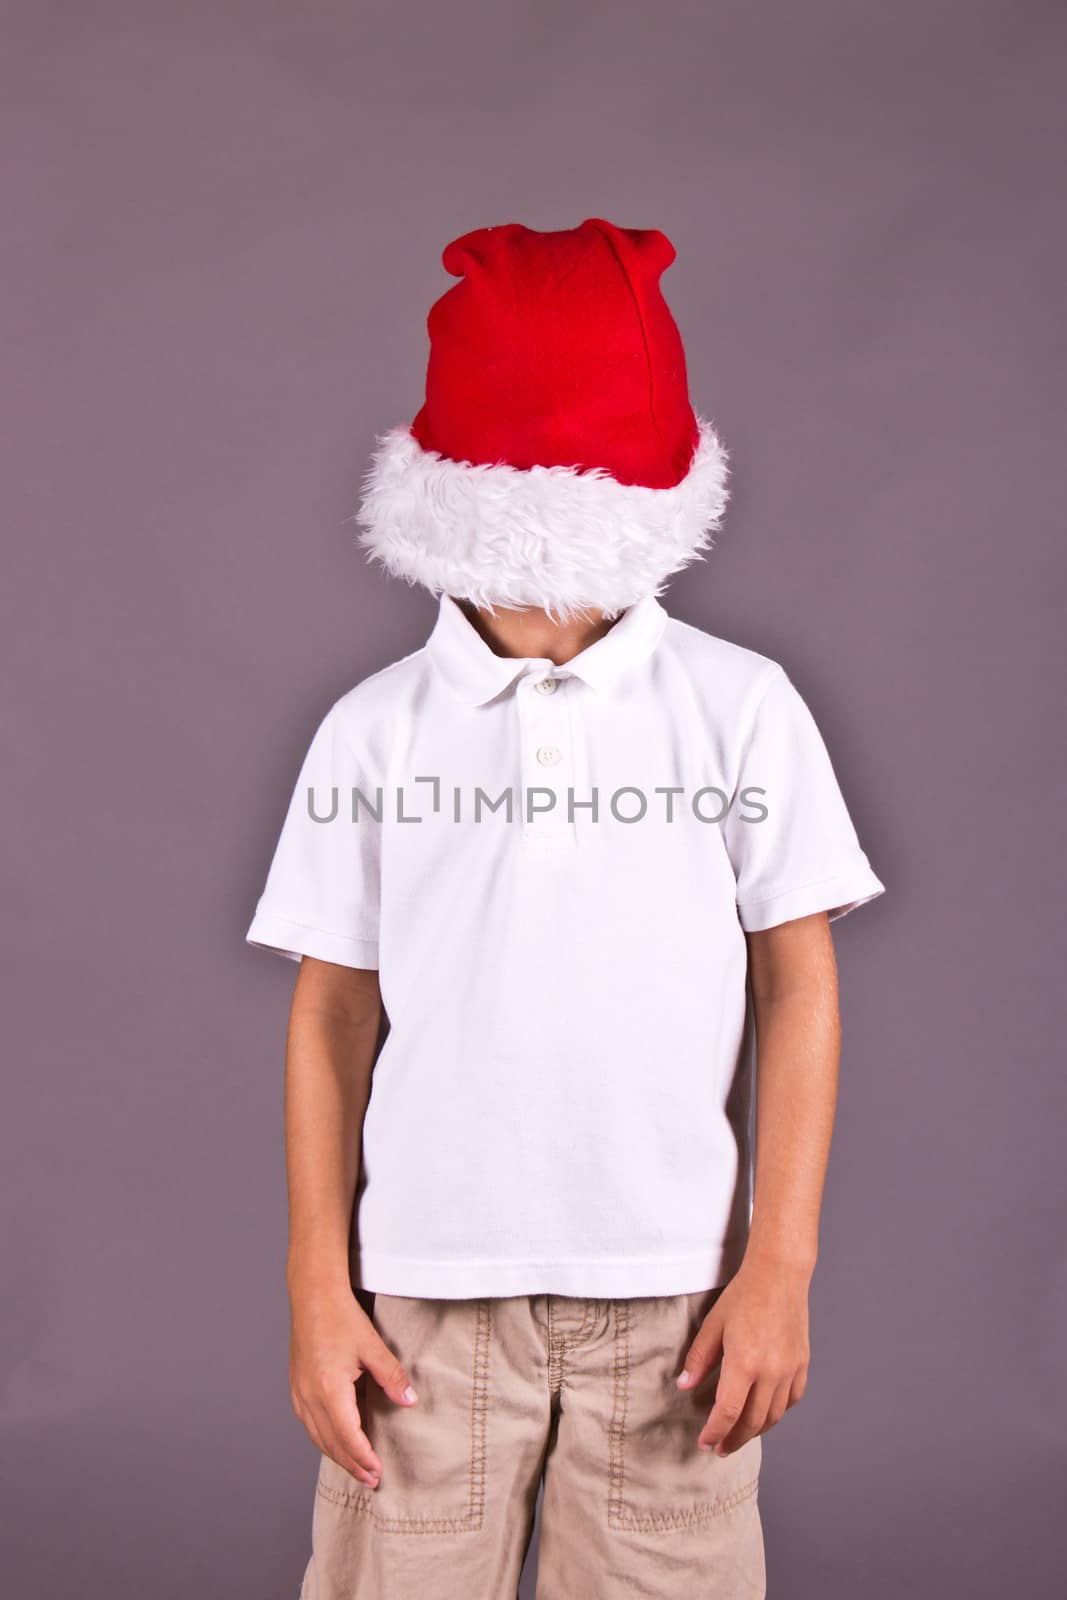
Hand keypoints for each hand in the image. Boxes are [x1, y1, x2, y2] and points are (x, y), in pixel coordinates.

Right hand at [288, 1279, 416, 1487]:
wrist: (312, 1296)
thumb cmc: (341, 1317)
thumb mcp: (372, 1346)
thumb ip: (392, 1376)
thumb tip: (410, 1401)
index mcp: (329, 1390)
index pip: (348, 1437)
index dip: (363, 1458)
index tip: (378, 1473)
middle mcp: (309, 1397)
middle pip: (331, 1443)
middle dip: (352, 1464)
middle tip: (371, 1481)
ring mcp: (299, 1394)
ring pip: (318, 1437)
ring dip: (337, 1456)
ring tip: (357, 1469)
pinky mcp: (297, 1388)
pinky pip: (309, 1425)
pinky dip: (325, 1440)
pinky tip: (336, 1443)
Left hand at [675, 1255, 810, 1455]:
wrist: (780, 1274)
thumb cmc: (744, 1295)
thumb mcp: (713, 1324)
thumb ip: (699, 1358)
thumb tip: (684, 1386)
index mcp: (744, 1363)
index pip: (728, 1413)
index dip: (715, 1433)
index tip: (705, 1444)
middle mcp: (770, 1372)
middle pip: (752, 1422)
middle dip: (734, 1440)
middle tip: (719, 1448)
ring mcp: (789, 1370)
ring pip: (773, 1416)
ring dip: (755, 1431)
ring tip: (739, 1435)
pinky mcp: (802, 1364)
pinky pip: (791, 1400)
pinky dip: (777, 1412)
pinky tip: (765, 1413)